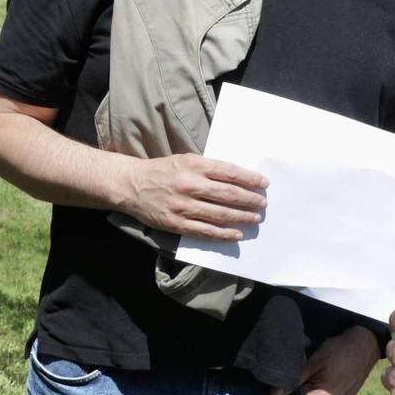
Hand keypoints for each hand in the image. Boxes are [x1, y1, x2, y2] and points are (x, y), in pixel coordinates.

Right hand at [117, 153, 266, 240]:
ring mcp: (183, 206)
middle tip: (263, 204)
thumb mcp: (184, 160)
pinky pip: (205, 231)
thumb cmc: (161, 171)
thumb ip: (207, 168)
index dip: (249, 179)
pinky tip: (237, 234)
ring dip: (242, 217)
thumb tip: (236, 178)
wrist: (130, 185)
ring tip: (255, 218)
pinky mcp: (176, 223)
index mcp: (193, 165)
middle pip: (228, 194)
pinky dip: (223, 234)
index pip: (229, 172)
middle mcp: (190, 185)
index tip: (263, 184)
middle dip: (250, 200)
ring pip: (220, 214)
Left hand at [273, 325, 378, 394]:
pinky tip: (319, 382)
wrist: (364, 347)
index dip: (287, 389)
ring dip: (307, 394)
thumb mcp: (315, 362)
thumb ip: (294, 380)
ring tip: (312, 378)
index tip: (286, 378)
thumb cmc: (339, 351)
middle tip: (302, 375)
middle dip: (297, 392)